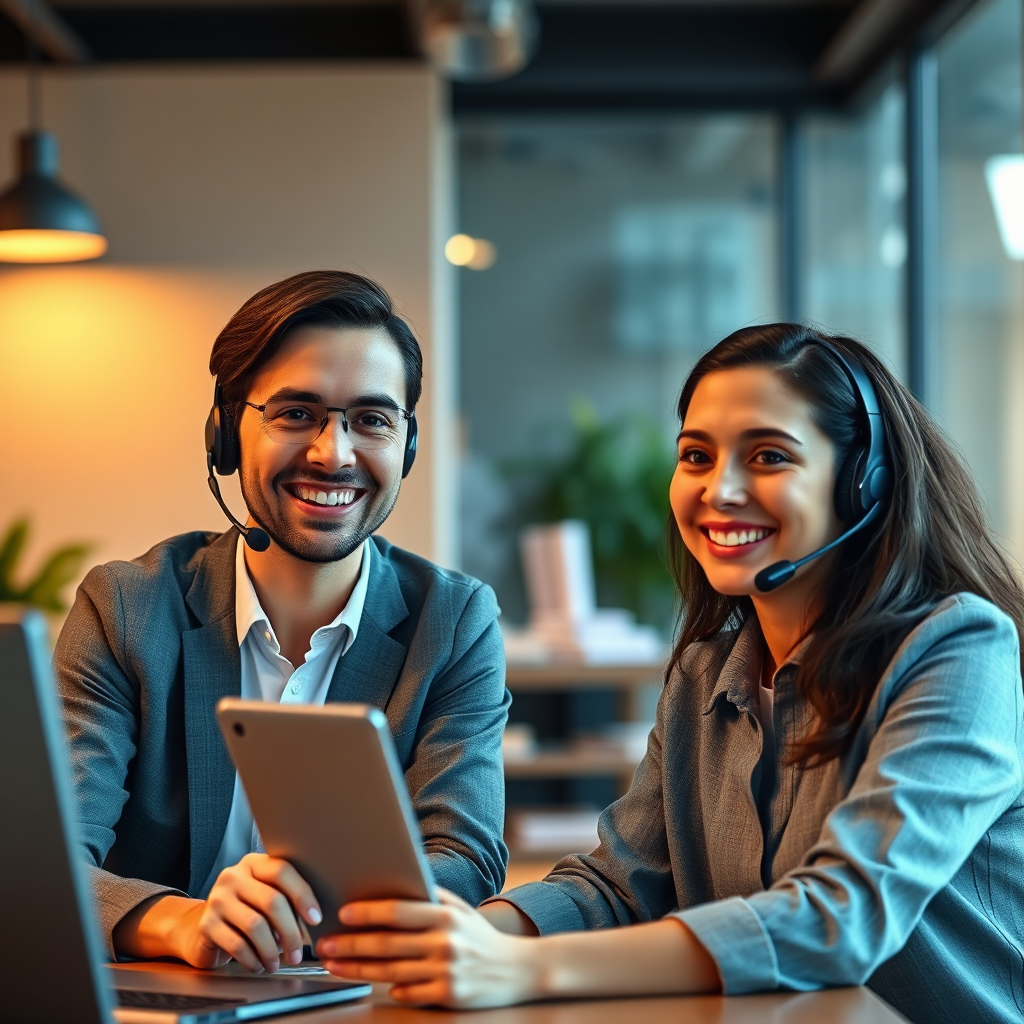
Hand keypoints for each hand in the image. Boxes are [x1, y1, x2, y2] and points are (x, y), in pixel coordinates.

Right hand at [193, 853, 321, 973]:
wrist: (200, 930)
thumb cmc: (244, 914)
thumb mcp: (264, 899)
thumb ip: (285, 901)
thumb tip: (312, 920)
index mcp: (254, 863)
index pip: (282, 871)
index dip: (302, 895)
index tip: (316, 919)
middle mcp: (234, 876)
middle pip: (271, 900)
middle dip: (290, 931)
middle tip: (297, 954)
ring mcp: (217, 898)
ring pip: (255, 924)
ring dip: (271, 950)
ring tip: (276, 964)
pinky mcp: (207, 924)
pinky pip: (237, 944)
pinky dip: (253, 959)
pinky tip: (258, 966)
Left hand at [316, 888, 541, 1007]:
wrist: (519, 969)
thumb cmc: (481, 936)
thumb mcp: (460, 909)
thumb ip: (431, 896)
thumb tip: (393, 885)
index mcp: (445, 915)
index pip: (398, 911)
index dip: (367, 912)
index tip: (342, 914)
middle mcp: (445, 941)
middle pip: (386, 943)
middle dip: (350, 944)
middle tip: (323, 944)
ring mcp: (446, 970)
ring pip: (390, 971)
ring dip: (357, 969)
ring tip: (334, 965)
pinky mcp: (448, 995)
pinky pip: (408, 993)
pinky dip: (391, 989)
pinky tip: (375, 983)